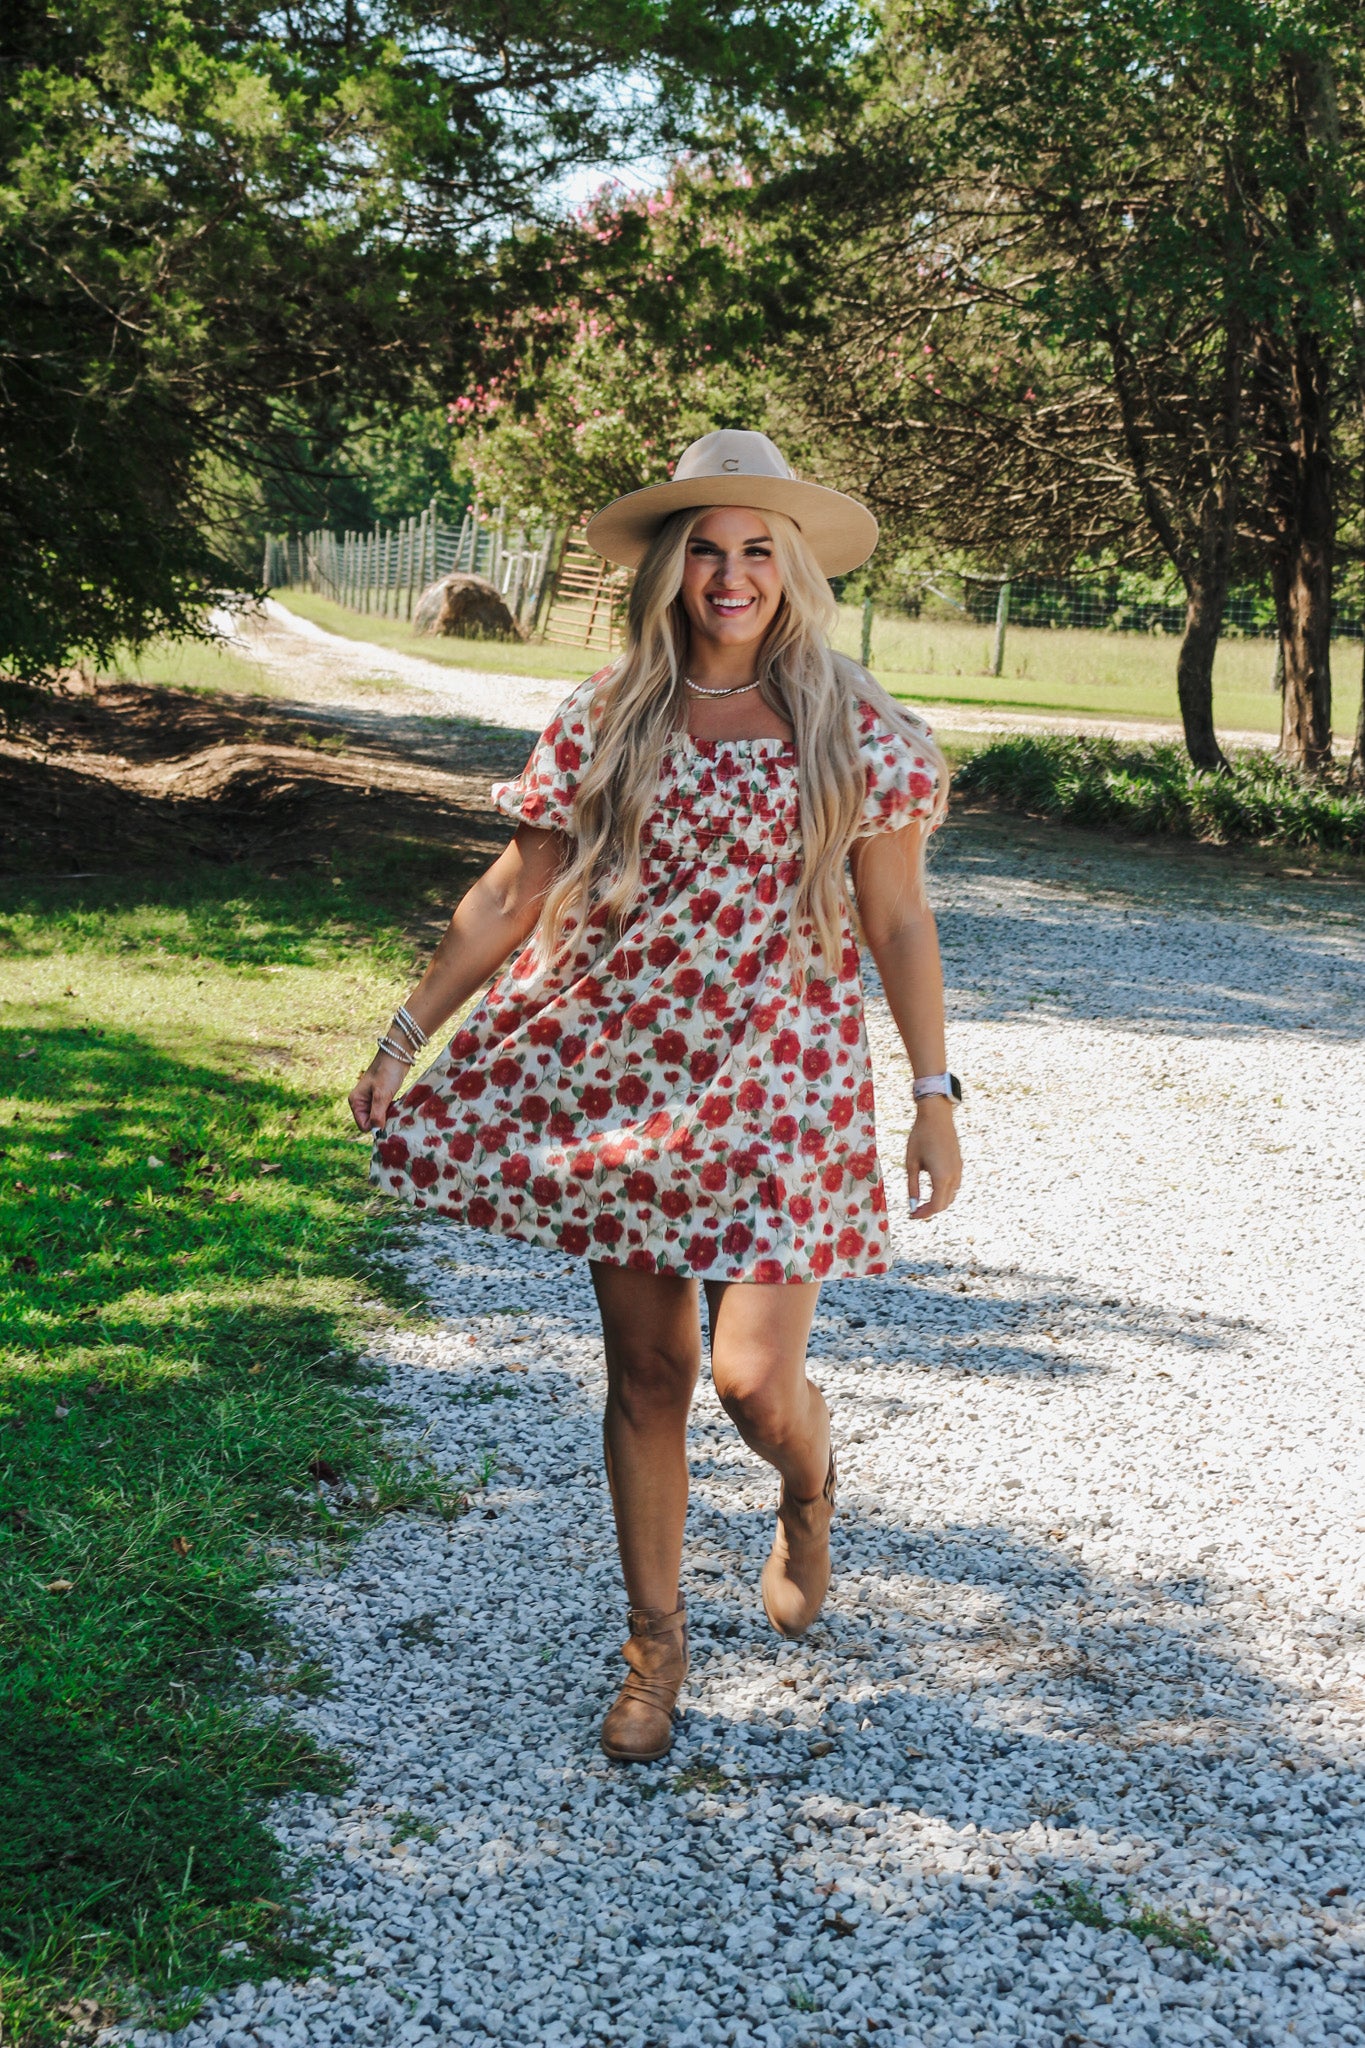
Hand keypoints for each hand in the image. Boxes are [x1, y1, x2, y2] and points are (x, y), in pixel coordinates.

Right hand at [348, 1051, 410, 1133]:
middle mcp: (361, 1102)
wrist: (398, 1054)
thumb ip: (377, 1115)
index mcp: (356, 1102)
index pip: (363, 1126)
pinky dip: (392, 1110)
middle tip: (395, 1113)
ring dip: (389, 1115)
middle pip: (372, 1123)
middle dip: (383, 1121)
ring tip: (397, 1107)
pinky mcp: (381, 1097)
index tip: (389, 1121)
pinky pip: (386, 1111)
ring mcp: (371, 1100)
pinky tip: (398, 1104)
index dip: (376, 1126)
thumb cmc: (387, 1072)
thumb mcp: (381, 1095)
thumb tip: (376, 1132)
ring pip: (380, 1117)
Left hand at [905, 1098, 960, 1218]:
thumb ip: (913, 1186)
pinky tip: (931, 1189)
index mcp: (941, 1177)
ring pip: (951, 1196)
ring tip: (921, 1202)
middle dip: (930, 1210)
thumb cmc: (920, 1137)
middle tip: (914, 1211)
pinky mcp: (959, 1164)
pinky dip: (943, 1192)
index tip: (911, 1215)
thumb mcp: (911, 1163)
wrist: (937, 1116)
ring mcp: (958, 1170)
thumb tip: (913, 1205)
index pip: (936, 1206)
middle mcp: (954, 1176)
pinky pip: (954, 1185)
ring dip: (938, 1202)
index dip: (924, 1214)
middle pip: (945, 1204)